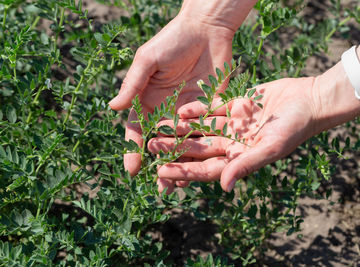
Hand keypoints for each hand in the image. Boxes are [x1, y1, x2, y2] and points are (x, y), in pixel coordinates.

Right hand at [109, 14, 233, 185]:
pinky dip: (202, 150)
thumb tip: (112, 107)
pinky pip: (204, 134)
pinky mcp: (209, 110)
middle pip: (160, 143)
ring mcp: (188, 113)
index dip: (134, 149)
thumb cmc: (172, 41)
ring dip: (182, 164)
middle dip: (159, 165)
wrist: (206, 29)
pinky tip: (204, 167)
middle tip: (160, 189)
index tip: (132, 170)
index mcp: (148, 101)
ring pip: (183, 144)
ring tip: (180, 186)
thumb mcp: (148, 61)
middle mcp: (166, 111)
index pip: (138, 130)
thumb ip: (133, 84)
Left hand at [148, 77, 321, 191]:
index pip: (207, 168)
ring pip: (200, 128)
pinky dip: (197, 109)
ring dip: (180, 129)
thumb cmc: (295, 128)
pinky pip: (212, 108)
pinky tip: (181, 110)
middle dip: (175, 148)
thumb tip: (224, 187)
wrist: (309, 99)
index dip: (184, 171)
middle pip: (199, 148)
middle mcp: (232, 143)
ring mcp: (232, 124)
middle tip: (151, 147)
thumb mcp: (271, 147)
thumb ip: (247, 165)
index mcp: (239, 158)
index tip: (161, 171)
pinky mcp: (235, 105)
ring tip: (157, 127)